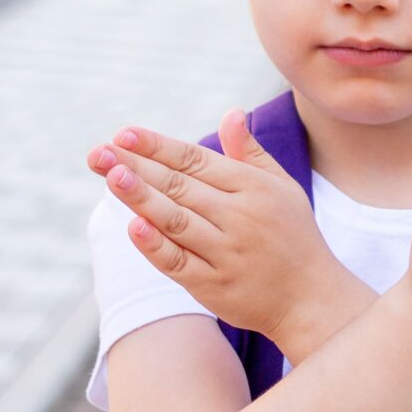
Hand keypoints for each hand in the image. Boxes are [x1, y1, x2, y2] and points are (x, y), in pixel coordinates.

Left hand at [88, 108, 354, 347]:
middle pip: (179, 186)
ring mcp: (226, 252)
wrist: (313, 298)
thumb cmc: (293, 236)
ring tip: (110, 176)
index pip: (196, 160)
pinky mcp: (215, 285)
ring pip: (176, 220)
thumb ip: (251, 153)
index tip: (124, 133)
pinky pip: (179, 262)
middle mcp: (240, 216)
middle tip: (97, 152)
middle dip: (136, 166)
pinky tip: (132, 226)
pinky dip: (155, 245)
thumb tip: (231, 113)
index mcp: (253, 188)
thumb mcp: (281, 188)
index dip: (158, 146)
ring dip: (141, 197)